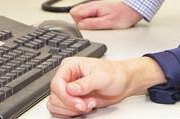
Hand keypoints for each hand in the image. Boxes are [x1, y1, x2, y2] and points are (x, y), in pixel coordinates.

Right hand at [48, 57, 164, 116]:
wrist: (123, 82)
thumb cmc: (115, 74)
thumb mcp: (102, 77)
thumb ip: (85, 83)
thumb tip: (70, 89)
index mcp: (70, 66)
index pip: (56, 83)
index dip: (66, 96)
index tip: (79, 103)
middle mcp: (67, 77)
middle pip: (55, 96)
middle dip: (71, 104)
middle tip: (87, 104)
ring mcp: (69, 89)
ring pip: (55, 104)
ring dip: (71, 110)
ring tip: (88, 105)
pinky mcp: (72, 100)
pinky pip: (60, 110)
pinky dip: (70, 113)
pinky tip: (85, 108)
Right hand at [70, 1, 142, 29]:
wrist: (132, 11)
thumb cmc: (123, 16)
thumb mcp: (108, 23)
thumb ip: (93, 24)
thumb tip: (80, 26)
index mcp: (93, 7)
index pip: (74, 12)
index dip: (78, 22)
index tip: (86, 26)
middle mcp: (92, 5)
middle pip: (75, 12)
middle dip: (80, 21)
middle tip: (91, 26)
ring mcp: (94, 7)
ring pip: (80, 13)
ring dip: (85, 20)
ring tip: (96, 24)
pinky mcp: (97, 9)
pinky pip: (87, 14)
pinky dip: (89, 19)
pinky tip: (97, 23)